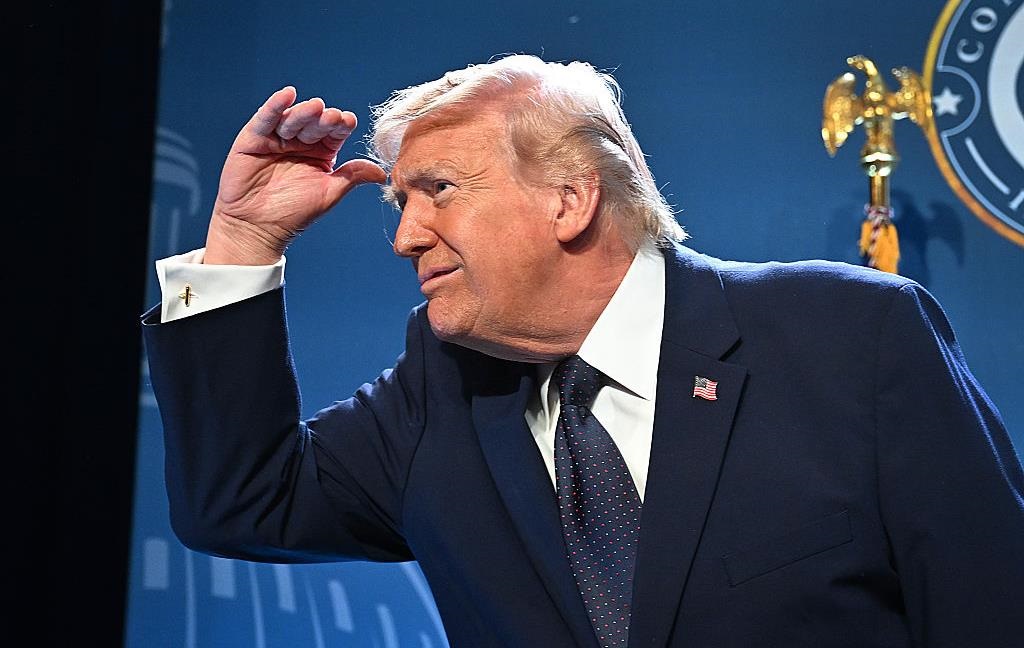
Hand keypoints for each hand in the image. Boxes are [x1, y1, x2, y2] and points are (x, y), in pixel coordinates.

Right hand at [204, 87, 386, 264]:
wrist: (258, 228)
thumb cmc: (293, 213)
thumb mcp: (328, 193)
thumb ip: (352, 177)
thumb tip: (382, 173)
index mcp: (321, 152)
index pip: (334, 133)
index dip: (341, 126)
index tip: (349, 121)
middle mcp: (300, 141)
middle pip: (314, 123)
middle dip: (323, 119)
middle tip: (333, 117)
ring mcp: (276, 138)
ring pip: (292, 119)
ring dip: (304, 112)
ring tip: (315, 107)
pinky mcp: (252, 139)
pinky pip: (265, 119)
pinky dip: (275, 106)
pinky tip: (286, 94)